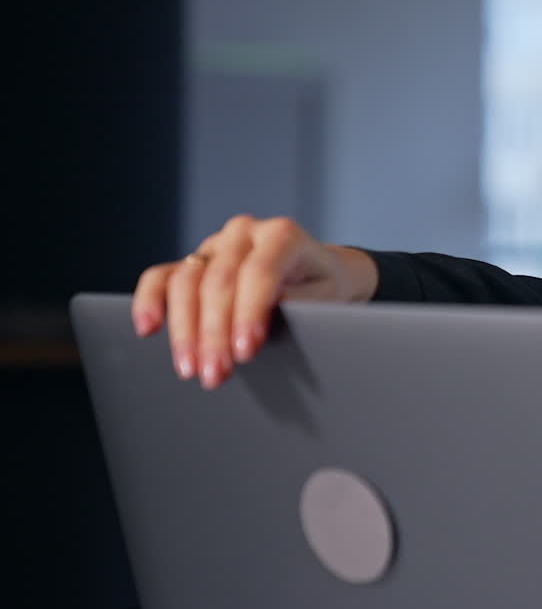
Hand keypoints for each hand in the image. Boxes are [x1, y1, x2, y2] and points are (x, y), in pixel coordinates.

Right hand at [131, 215, 378, 388]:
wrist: (319, 274)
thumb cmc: (324, 288)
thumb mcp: (327, 298)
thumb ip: (301, 304)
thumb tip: (268, 317)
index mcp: (282, 236)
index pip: (259, 272)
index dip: (250, 312)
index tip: (246, 350)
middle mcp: (244, 234)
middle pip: (219, 281)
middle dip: (215, 333)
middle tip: (216, 373)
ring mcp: (215, 246)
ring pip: (186, 281)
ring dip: (185, 330)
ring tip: (190, 369)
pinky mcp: (193, 263)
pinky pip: (162, 277)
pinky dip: (150, 301)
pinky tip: (147, 329)